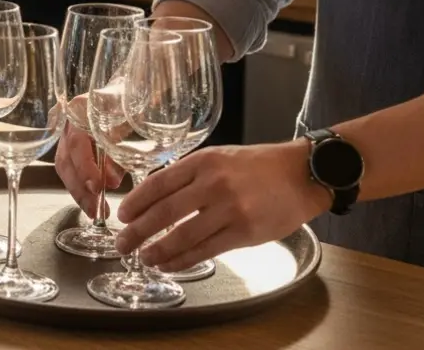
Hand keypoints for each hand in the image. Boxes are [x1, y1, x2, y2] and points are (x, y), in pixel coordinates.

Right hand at [53, 102, 124, 215]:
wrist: (128, 87)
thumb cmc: (131, 102)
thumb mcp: (129, 122)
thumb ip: (119, 150)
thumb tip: (111, 181)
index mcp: (80, 109)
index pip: (77, 143)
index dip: (85, 168)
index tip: (97, 187)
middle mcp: (68, 121)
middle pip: (65, 160)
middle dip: (79, 189)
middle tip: (95, 210)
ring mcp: (66, 133)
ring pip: (65, 167)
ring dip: (79, 192)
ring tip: (94, 212)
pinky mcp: (72, 145)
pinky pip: (71, 168)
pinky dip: (81, 186)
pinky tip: (92, 203)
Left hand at [115, 141, 331, 272]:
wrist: (301, 174)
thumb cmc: (258, 166)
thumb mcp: (219, 157)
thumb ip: (190, 174)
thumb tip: (156, 197)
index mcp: (203, 161)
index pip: (158, 183)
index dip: (136, 203)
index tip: (122, 216)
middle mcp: (214, 183)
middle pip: (165, 211)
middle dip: (137, 230)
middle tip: (122, 243)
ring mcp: (230, 209)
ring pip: (183, 235)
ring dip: (158, 250)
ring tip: (144, 257)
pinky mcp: (245, 232)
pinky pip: (206, 250)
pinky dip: (183, 260)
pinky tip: (169, 265)